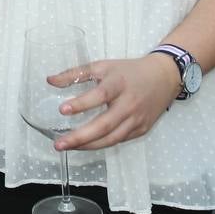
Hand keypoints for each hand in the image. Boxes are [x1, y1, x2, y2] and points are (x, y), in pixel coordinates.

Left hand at [53, 54, 180, 151]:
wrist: (164, 78)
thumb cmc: (129, 71)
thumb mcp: (103, 66)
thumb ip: (75, 73)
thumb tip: (49, 81)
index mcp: (119, 84)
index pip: (100, 96)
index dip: (82, 104)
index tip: (62, 110)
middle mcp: (129, 104)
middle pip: (105, 125)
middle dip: (80, 137)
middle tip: (59, 143)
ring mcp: (137, 119)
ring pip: (111, 138)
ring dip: (88, 146)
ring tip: (67, 147)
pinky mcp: (141, 130)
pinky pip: (119, 140)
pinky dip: (101, 144)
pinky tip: (85, 145)